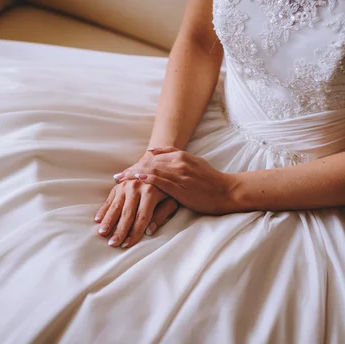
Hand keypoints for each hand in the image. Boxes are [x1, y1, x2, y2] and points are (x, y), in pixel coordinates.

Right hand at [95, 178, 177, 248]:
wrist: (156, 166)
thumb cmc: (166, 187)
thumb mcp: (171, 199)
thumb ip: (162, 214)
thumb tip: (150, 231)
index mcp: (151, 192)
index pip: (142, 216)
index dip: (135, 232)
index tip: (128, 244)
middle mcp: (136, 188)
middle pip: (127, 213)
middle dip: (120, 230)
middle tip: (113, 243)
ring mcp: (125, 186)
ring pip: (116, 206)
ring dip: (108, 221)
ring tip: (102, 233)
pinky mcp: (118, 185)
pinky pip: (109, 199)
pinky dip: (103, 210)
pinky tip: (98, 220)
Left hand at [117, 147, 236, 214]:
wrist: (226, 191)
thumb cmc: (210, 180)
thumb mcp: (193, 162)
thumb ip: (174, 156)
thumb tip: (152, 152)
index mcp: (181, 155)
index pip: (153, 157)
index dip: (137, 164)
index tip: (125, 171)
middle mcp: (179, 162)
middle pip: (149, 163)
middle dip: (131, 170)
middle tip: (117, 177)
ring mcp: (180, 174)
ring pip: (152, 171)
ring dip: (134, 176)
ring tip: (120, 181)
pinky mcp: (181, 187)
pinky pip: (161, 182)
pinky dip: (147, 180)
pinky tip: (136, 182)